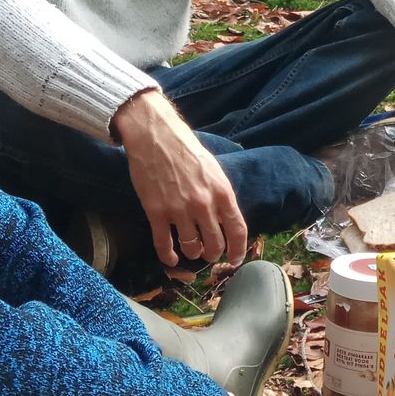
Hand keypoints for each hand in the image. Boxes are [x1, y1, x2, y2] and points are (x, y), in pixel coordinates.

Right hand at [113, 90, 248, 267]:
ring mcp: (179, 210)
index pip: (238, 230)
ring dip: (193, 253)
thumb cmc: (186, 149)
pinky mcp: (156, 212)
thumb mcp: (214, 170)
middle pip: (215, 244)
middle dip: (213, 254)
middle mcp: (203, 204)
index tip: (235, 259)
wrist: (155, 135)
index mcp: (222, 192)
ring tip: (192, 251)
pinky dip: (168, 256)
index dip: (239, 250)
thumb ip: (221, 195)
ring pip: (191, 247)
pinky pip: (164, 244)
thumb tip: (227, 219)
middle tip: (209, 253)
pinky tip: (171, 259)